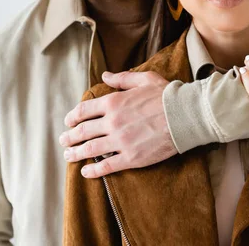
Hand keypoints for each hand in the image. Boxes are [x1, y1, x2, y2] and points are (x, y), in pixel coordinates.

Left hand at [59, 71, 176, 177]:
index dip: (72, 116)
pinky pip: (106, 165)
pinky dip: (93, 170)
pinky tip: (85, 172)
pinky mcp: (131, 158)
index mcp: (113, 102)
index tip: (68, 122)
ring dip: (75, 153)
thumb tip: (105, 76)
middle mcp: (112, 121)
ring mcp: (120, 141)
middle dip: (69, 136)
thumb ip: (121, 79)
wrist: (185, 116)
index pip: (84, 110)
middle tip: (63, 140)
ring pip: (90, 149)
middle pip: (82, 131)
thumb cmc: (166, 96)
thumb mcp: (143, 80)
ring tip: (68, 156)